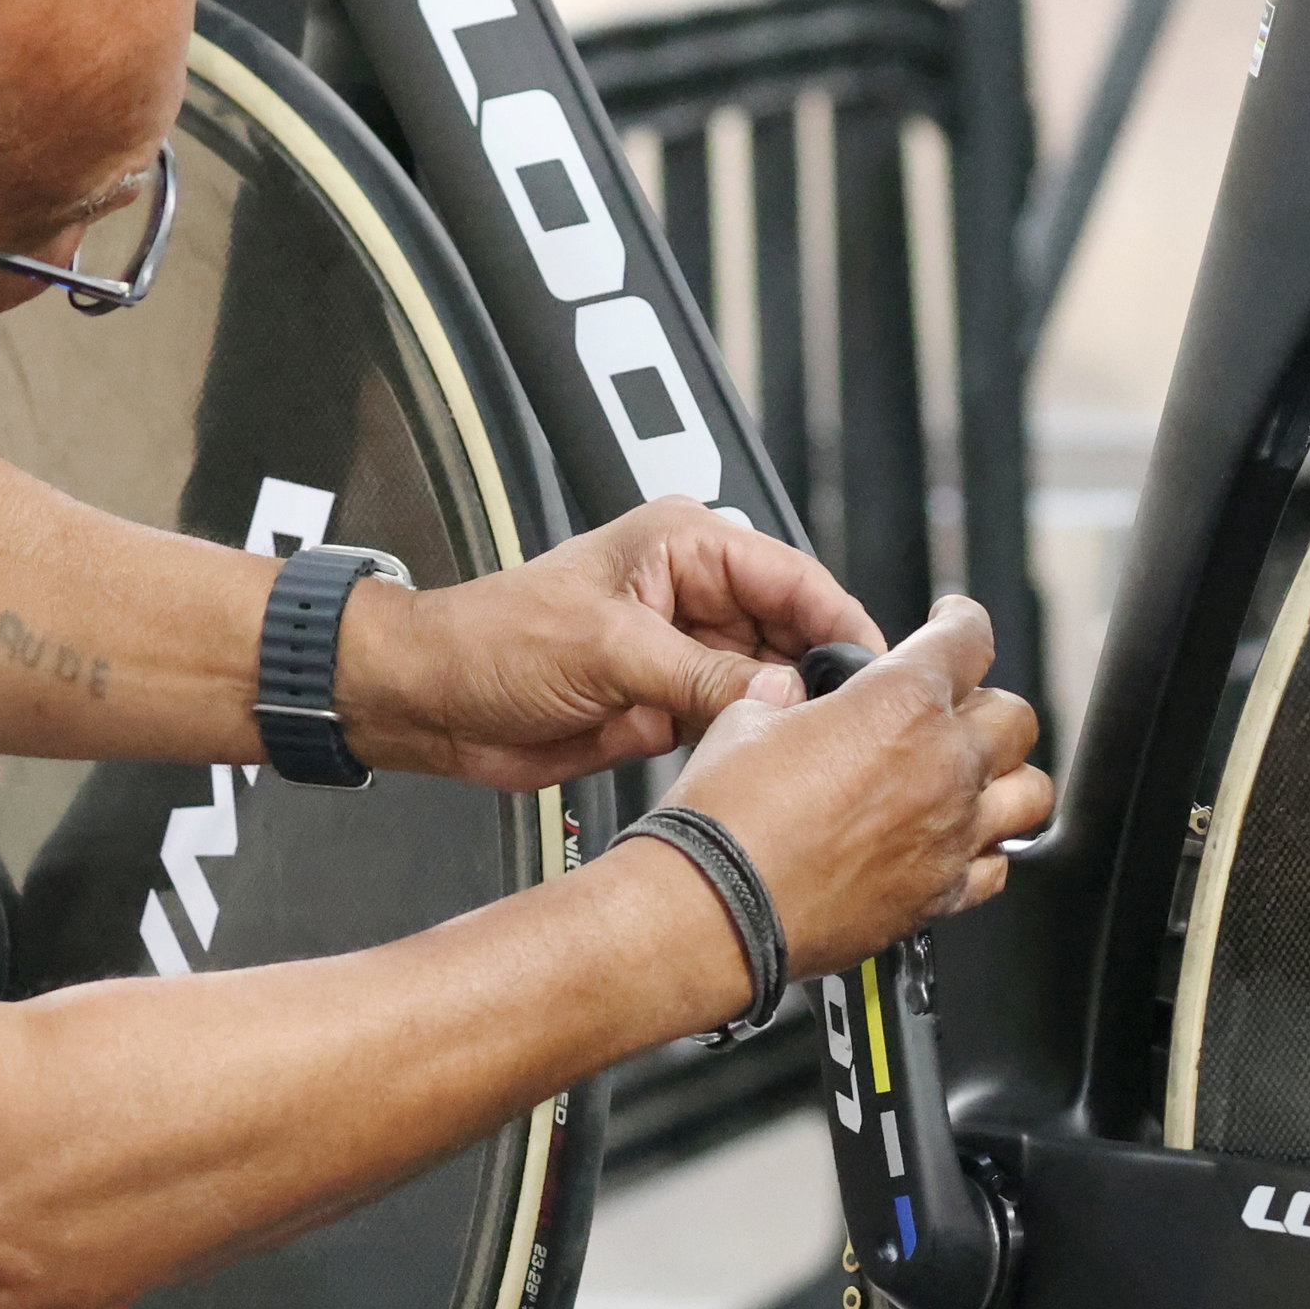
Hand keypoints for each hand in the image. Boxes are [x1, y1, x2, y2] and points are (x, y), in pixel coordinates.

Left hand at [339, 500, 883, 789]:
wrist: (430, 701)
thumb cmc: (490, 639)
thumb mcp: (608, 649)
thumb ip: (702, 673)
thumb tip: (781, 694)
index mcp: (685, 545)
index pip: (793, 576)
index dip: (841, 622)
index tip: (879, 670)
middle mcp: (693, 593)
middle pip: (793, 632)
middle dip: (822, 675)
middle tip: (855, 724)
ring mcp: (683, 651)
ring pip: (770, 682)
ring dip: (789, 716)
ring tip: (820, 751)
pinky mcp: (668, 702)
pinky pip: (734, 720)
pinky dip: (753, 742)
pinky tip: (772, 763)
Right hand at [653, 598, 1049, 970]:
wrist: (715, 908)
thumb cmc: (726, 821)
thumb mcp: (747, 721)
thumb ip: (788, 700)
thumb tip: (789, 696)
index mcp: (900, 704)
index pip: (969, 638)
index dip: (962, 621)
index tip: (955, 624)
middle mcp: (942, 766)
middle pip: (1014, 717)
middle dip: (987, 704)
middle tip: (956, 709)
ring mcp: (949, 835)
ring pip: (1029, 793)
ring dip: (1006, 778)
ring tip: (975, 777)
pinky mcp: (940, 896)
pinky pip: (996, 866)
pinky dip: (986, 850)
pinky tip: (958, 844)